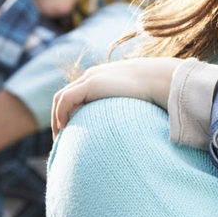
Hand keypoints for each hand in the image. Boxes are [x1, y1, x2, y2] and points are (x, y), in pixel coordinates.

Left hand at [51, 57, 183, 137]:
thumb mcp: (136, 102)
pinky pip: (66, 99)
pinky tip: (66, 128)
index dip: (68, 114)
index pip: (75, 96)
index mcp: (100, 80)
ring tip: (60, 138)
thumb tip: (132, 132)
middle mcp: (92, 76)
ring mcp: (91, 78)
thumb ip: (127, 110)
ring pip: (61, 98)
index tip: (71, 134)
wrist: (161, 80)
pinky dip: (61, 114)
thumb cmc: (154, 93)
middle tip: (61, 140)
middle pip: (63, 97)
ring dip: (57, 119)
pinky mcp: (92, 83)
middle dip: (58, 118)